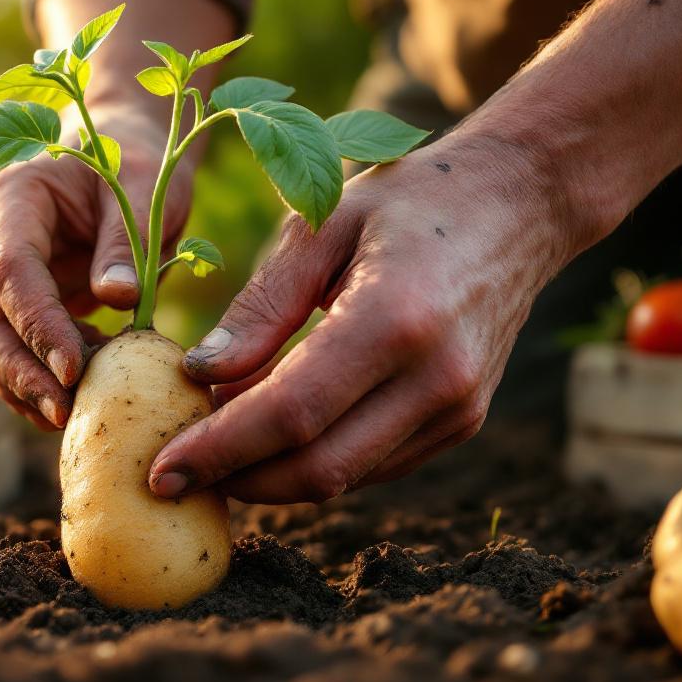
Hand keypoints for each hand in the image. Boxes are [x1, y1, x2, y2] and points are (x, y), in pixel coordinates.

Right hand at [0, 104, 193, 428]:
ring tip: (82, 414)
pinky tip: (90, 395)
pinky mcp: (11, 308)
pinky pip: (16, 356)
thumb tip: (118, 299)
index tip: (74, 371)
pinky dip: (46, 382)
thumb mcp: (147, 187)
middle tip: (67, 415)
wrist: (122, 159)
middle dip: (20, 375)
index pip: (10, 274)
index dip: (37, 327)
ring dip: (30, 389)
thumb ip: (128, 240)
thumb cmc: (136, 164)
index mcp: (10, 199)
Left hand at [148, 135, 572, 502]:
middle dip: (237, 481)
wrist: (520, 204)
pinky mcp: (462, 423)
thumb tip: (199, 375)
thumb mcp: (321, 225)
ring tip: (211, 455)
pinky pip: (373, 465)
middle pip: (317, 467)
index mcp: (396, 319)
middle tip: (173, 476)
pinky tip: (268, 441)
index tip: (160, 472)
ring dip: (270, 479)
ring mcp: (458, 409)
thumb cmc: (409, 199)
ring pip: (345, 478)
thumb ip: (261, 306)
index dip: (219, 450)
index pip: (291, 413)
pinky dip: (313, 463)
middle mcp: (436, 379)